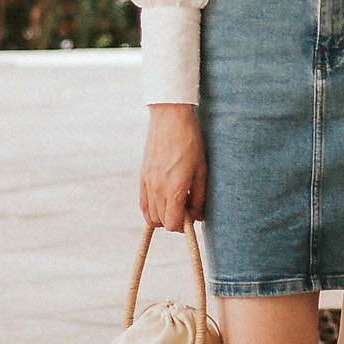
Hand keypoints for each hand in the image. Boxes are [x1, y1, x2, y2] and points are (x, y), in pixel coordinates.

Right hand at [140, 103, 206, 229]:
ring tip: (176, 201)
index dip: (183, 225)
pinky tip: (163, 200)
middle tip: (186, 207)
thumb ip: (199, 197)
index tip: (191, 216)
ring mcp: (147, 182)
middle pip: (161, 222)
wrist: (170, 117)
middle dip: (174, 220)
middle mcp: (158, 188)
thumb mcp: (201, 169)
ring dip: (163, 215)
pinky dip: (151, 208)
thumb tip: (197, 217)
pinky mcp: (142, 176)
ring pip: (150, 215)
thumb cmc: (190, 142)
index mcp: (175, 188)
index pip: (173, 224)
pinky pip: (143, 203)